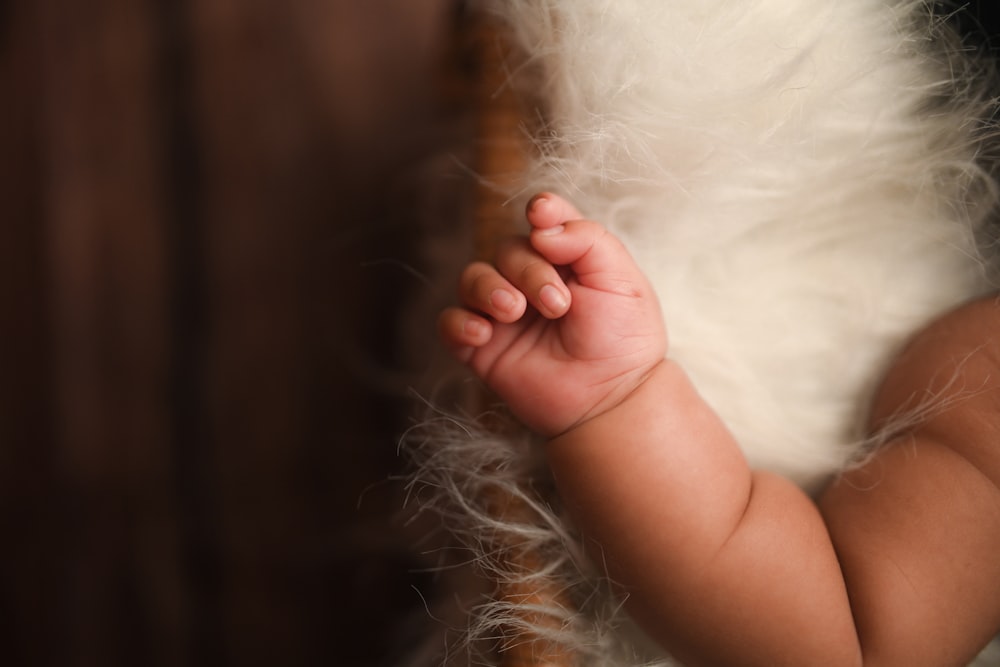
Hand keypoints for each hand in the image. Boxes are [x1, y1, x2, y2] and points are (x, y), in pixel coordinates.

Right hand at [439, 193, 667, 435]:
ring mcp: (503, 313)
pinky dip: (460, 322)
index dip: (539, 210)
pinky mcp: (481, 347)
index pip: (543, 219)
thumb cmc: (623, 339)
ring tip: (515, 312)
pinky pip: (450, 323)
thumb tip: (539, 226)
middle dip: (527, 270)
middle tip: (557, 305)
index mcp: (565, 258)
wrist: (612, 399)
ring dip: (489, 289)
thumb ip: (587, 240)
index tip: (539, 214)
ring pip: (472, 278)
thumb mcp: (622, 280)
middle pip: (507, 249)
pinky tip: (484, 334)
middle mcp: (529, 280)